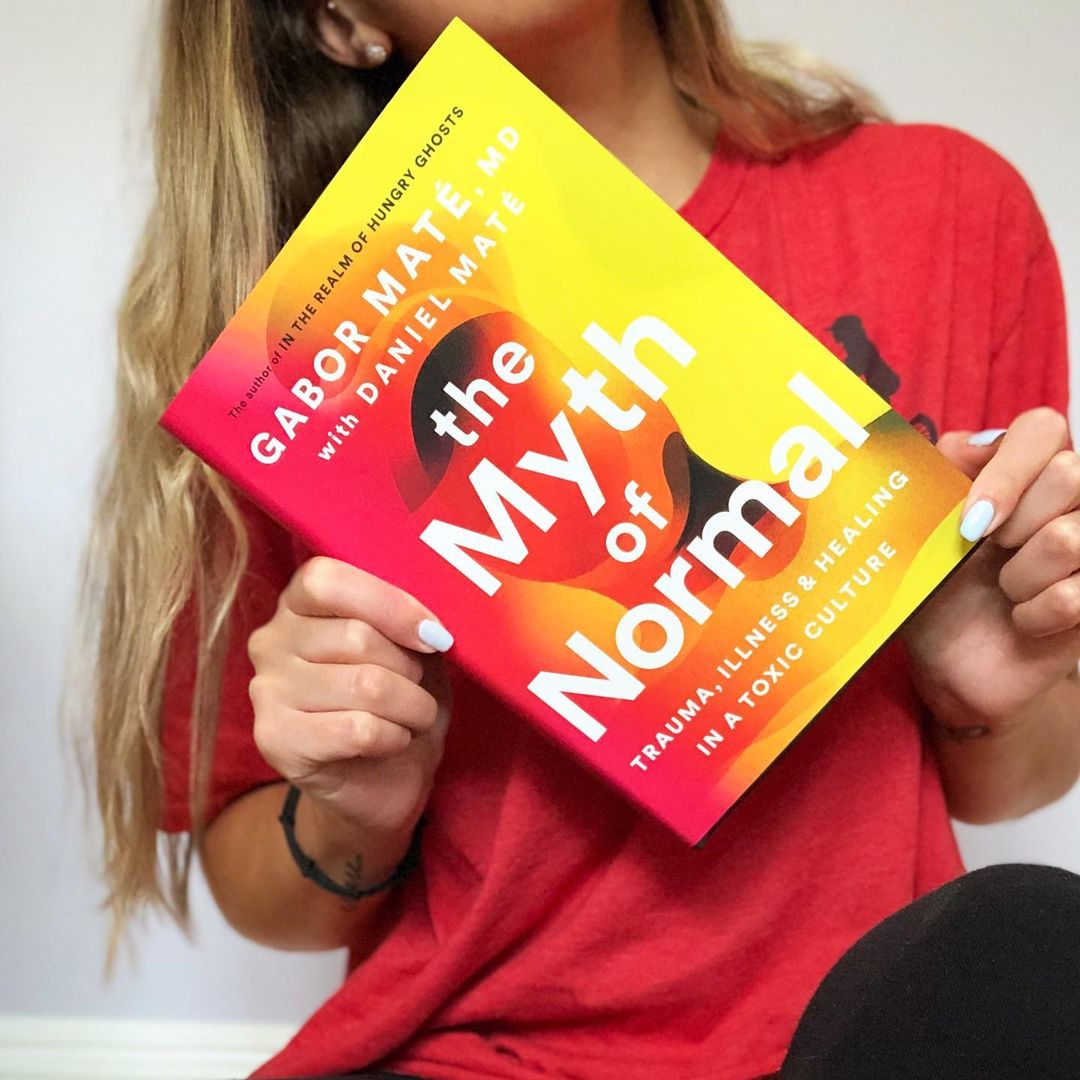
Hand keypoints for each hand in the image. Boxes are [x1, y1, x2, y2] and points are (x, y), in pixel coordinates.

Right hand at [247, 556, 452, 837]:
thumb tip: (429, 624)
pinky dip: (394, 737)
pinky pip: (357, 729)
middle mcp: (271, 640)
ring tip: (414, 717)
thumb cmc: (399, 699)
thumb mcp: (412, 648)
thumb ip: (410, 619)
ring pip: (365, 685)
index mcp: (299, 602)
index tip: (433, 635)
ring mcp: (266, 690)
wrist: (384, 781)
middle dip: (410, 668)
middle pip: (357, 636)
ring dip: (411, 706)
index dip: (389, 604)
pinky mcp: (275, 740)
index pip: (328, 580)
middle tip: (419, 688)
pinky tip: (392, 741)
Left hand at [904, 408, 1079, 726]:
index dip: (1008, 471)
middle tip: (992, 550)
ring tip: (1005, 587)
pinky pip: (1071, 597)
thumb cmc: (939, 577)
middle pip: (1070, 475)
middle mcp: (1076, 499)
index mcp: (1036, 465)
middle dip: (1014, 524)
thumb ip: (947, 467)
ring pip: (1068, 538)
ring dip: (1018, 575)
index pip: (1043, 428)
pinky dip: (1030, 615)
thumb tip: (975, 444)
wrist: (950, 653)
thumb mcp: (928, 518)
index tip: (971, 519)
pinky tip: (1022, 619)